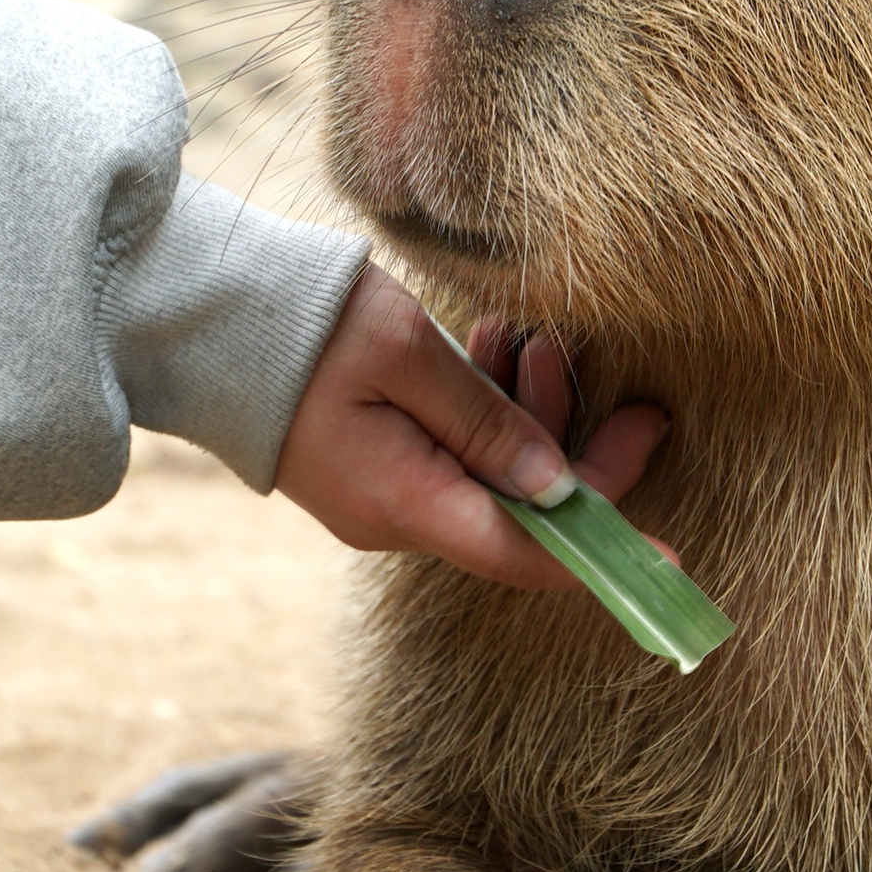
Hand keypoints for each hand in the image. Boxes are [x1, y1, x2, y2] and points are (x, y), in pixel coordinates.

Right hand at [273, 265, 668, 590]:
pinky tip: (496, 344)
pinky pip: (457, 453)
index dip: (601, 557)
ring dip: (532, 415)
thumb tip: (557, 490)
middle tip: (635, 396)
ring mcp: (383, 492)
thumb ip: (488, 421)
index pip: (523, 555)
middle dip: (580, 455)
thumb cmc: (305, 323)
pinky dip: (489, 408)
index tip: (668, 559)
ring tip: (533, 338)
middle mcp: (396, 515)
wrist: (203, 312)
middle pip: (521, 514)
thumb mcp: (409, 355)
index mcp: (405, 501)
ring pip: (494, 476)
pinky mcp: (376, 462)